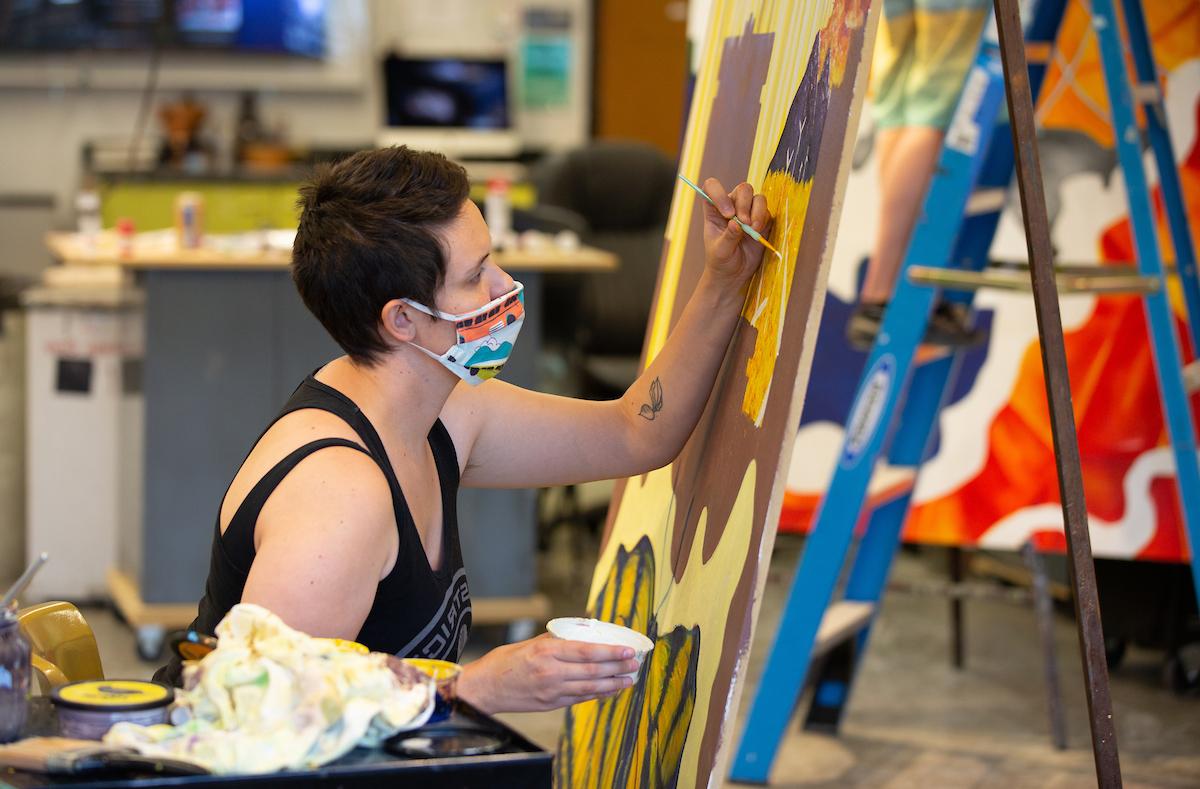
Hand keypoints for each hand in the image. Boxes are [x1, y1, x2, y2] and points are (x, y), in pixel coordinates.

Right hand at [456, 634, 640, 713]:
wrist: (484, 689)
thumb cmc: (504, 661)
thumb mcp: (529, 642)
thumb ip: (556, 640)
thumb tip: (581, 635)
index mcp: (546, 651)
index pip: (586, 651)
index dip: (610, 652)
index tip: (628, 650)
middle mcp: (551, 672)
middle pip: (592, 671)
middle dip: (618, 667)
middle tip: (635, 663)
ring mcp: (551, 691)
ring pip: (590, 688)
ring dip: (613, 684)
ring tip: (629, 679)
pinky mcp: (550, 705)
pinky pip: (579, 699)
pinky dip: (597, 695)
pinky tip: (610, 690)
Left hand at [699, 177, 772, 286]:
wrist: (734, 274)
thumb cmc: (721, 260)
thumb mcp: (720, 251)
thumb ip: (728, 236)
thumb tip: (736, 223)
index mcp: (714, 209)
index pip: (712, 187)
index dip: (719, 193)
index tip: (727, 213)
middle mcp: (732, 206)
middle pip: (742, 189)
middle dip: (745, 204)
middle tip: (744, 222)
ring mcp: (748, 212)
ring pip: (757, 198)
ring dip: (757, 212)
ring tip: (753, 229)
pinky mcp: (762, 220)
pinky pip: (767, 211)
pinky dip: (764, 219)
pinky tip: (758, 233)